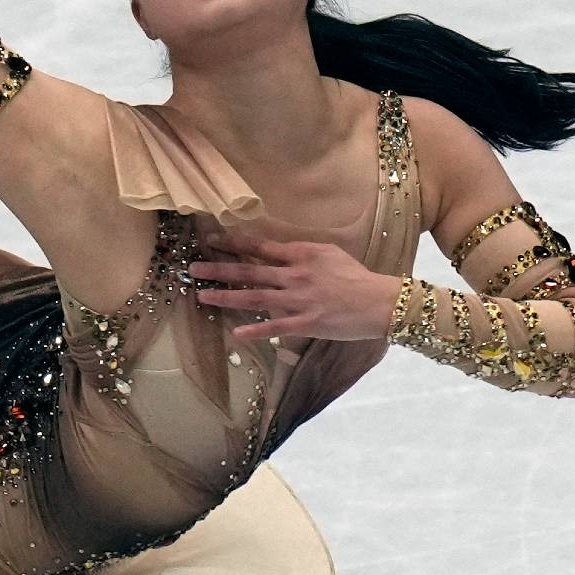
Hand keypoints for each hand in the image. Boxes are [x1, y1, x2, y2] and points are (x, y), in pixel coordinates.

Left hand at [186, 230, 401, 342]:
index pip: (261, 247)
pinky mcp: (305, 323)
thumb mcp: (329, 253)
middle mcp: (295, 275)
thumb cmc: (356, 276)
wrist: (380, 302)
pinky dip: (256, 330)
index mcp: (301, 255)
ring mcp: (298, 300)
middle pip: (250, 271)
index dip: (234, 243)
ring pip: (256, 297)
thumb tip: (278, 252)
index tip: (212, 240)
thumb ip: (302, 253)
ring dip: (226, 296)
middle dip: (219, 269)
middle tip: (193, 268)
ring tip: (203, 295)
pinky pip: (276, 327)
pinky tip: (236, 333)